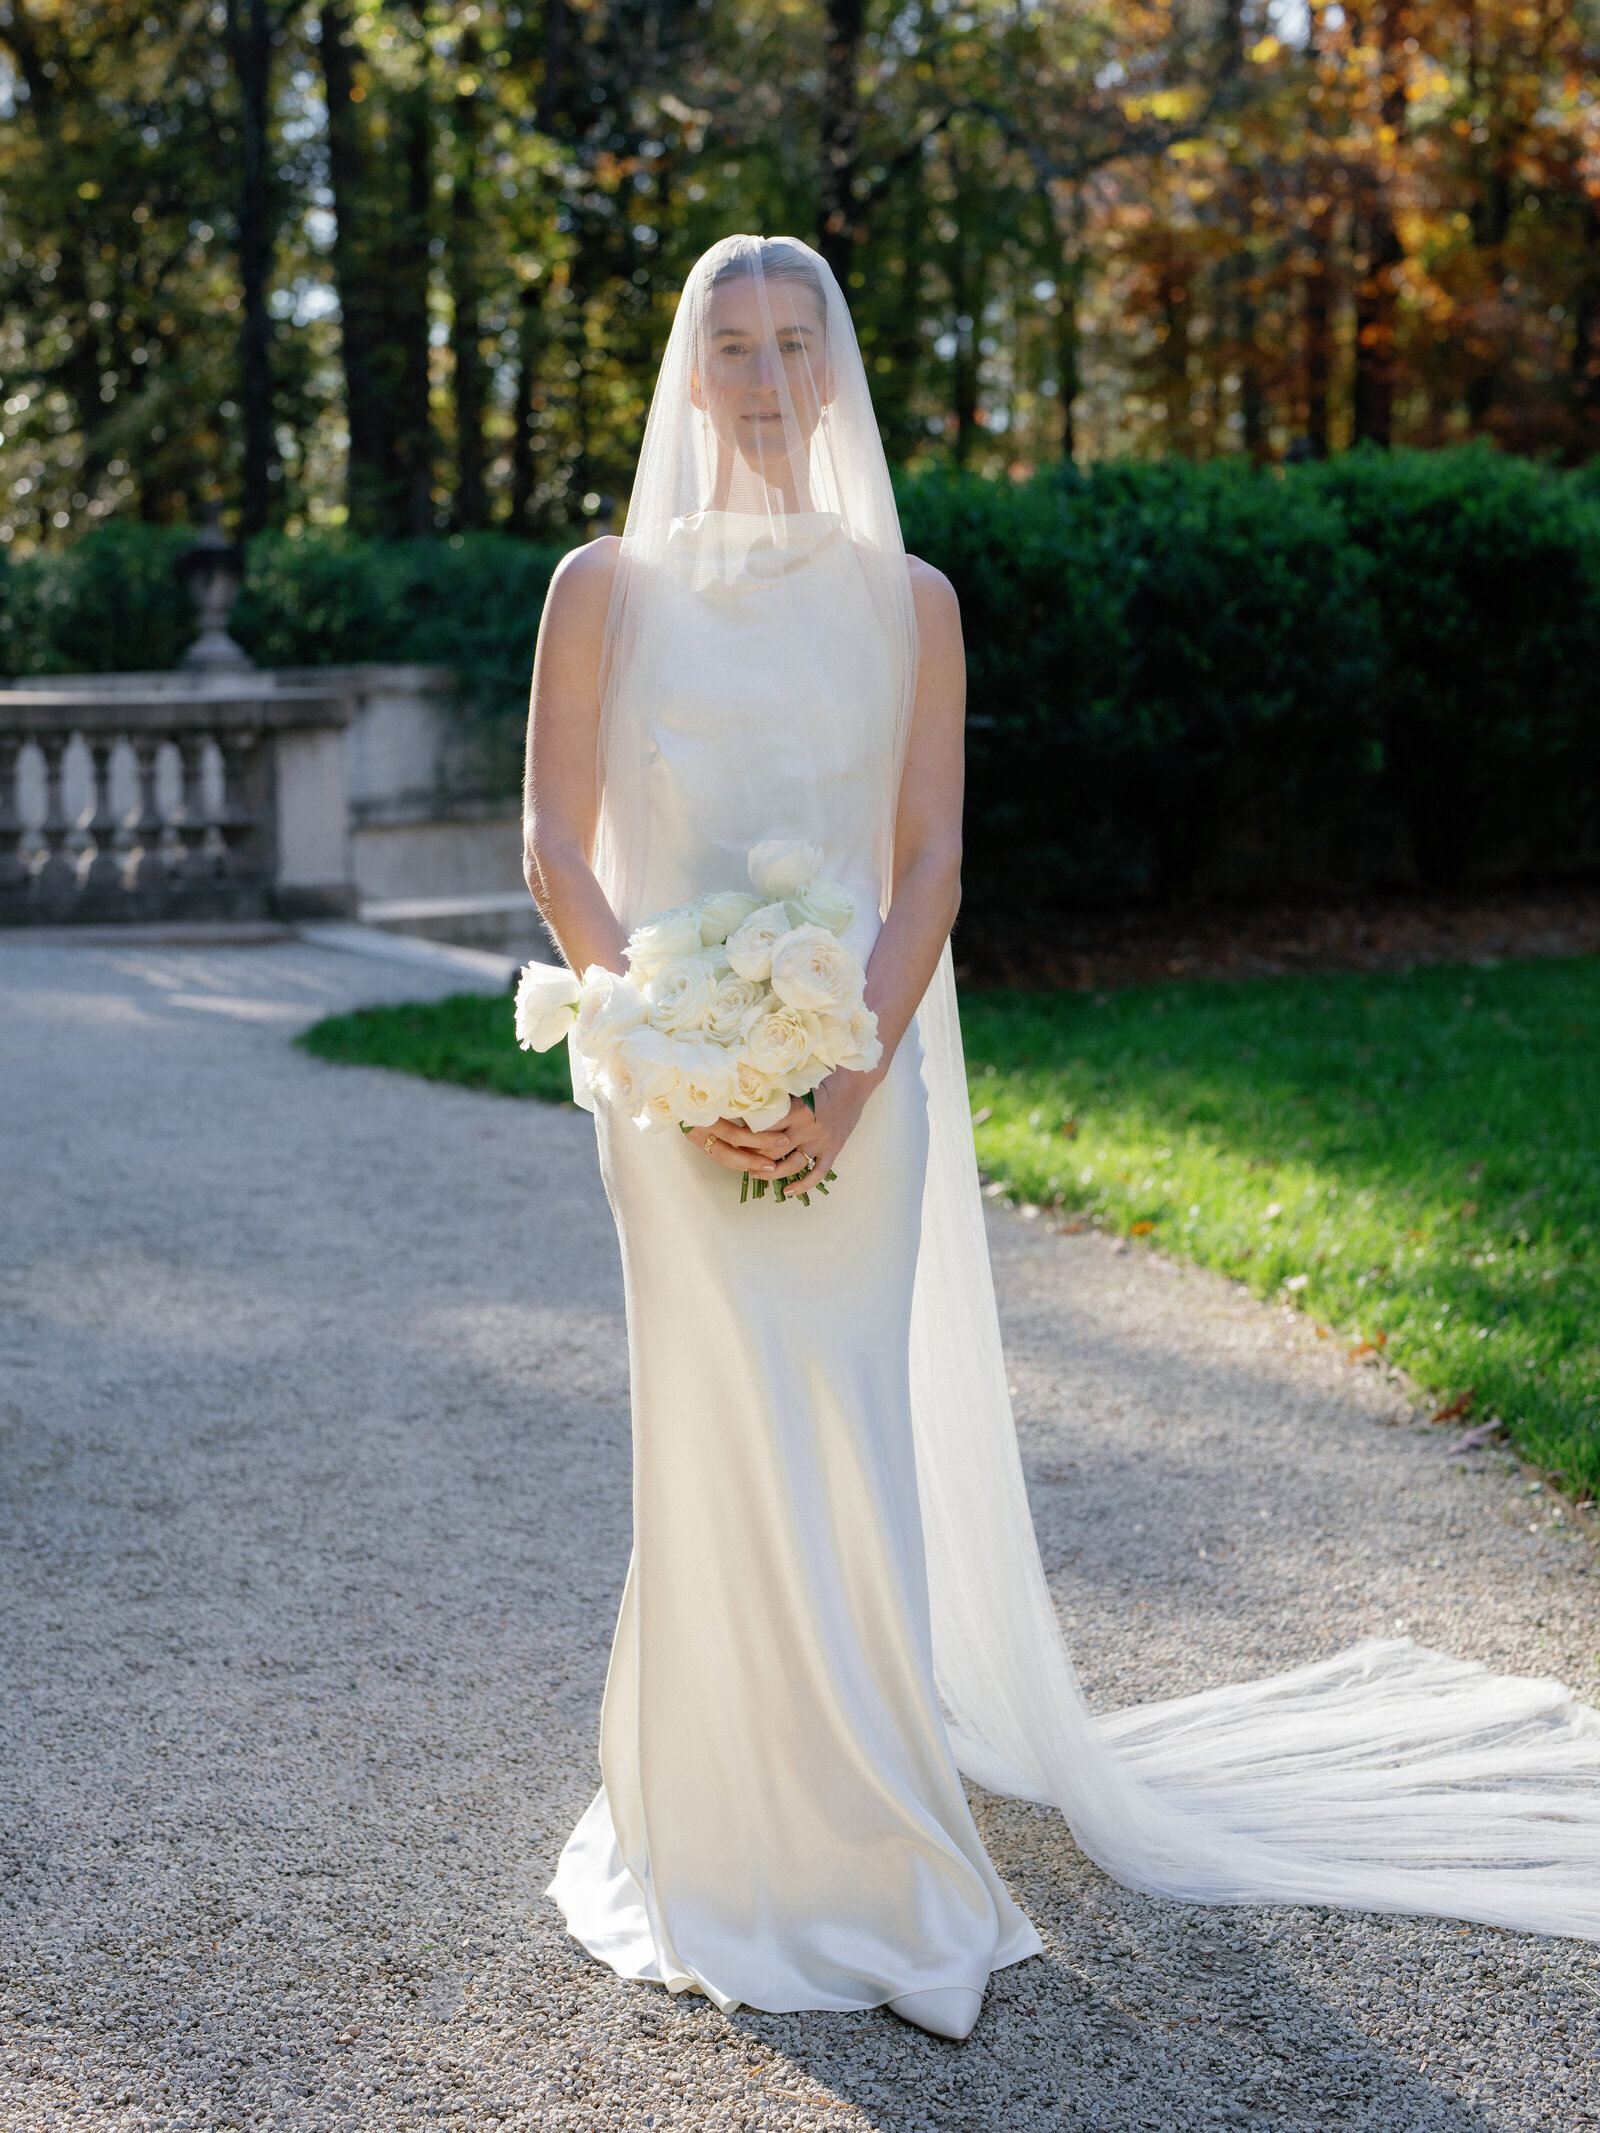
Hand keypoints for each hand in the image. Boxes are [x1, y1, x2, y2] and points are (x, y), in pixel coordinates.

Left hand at [684, 1071, 875, 1200]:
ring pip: (791, 1166)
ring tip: (755, 1174)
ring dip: (771, 1174)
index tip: (731, 1134)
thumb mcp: (799, 1080)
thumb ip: (778, 1091)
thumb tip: (749, 1093)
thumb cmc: (826, 1074)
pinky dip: (803, 1185)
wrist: (857, 1080)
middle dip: (751, 1156)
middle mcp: (806, 1128)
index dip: (745, 1133)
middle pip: (772, 1150)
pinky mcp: (833, 1150)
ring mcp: (820, 1142)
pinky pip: (817, 1174)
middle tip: (736, 1157)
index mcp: (795, 1109)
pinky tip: (788, 1191)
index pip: (763, 1127)